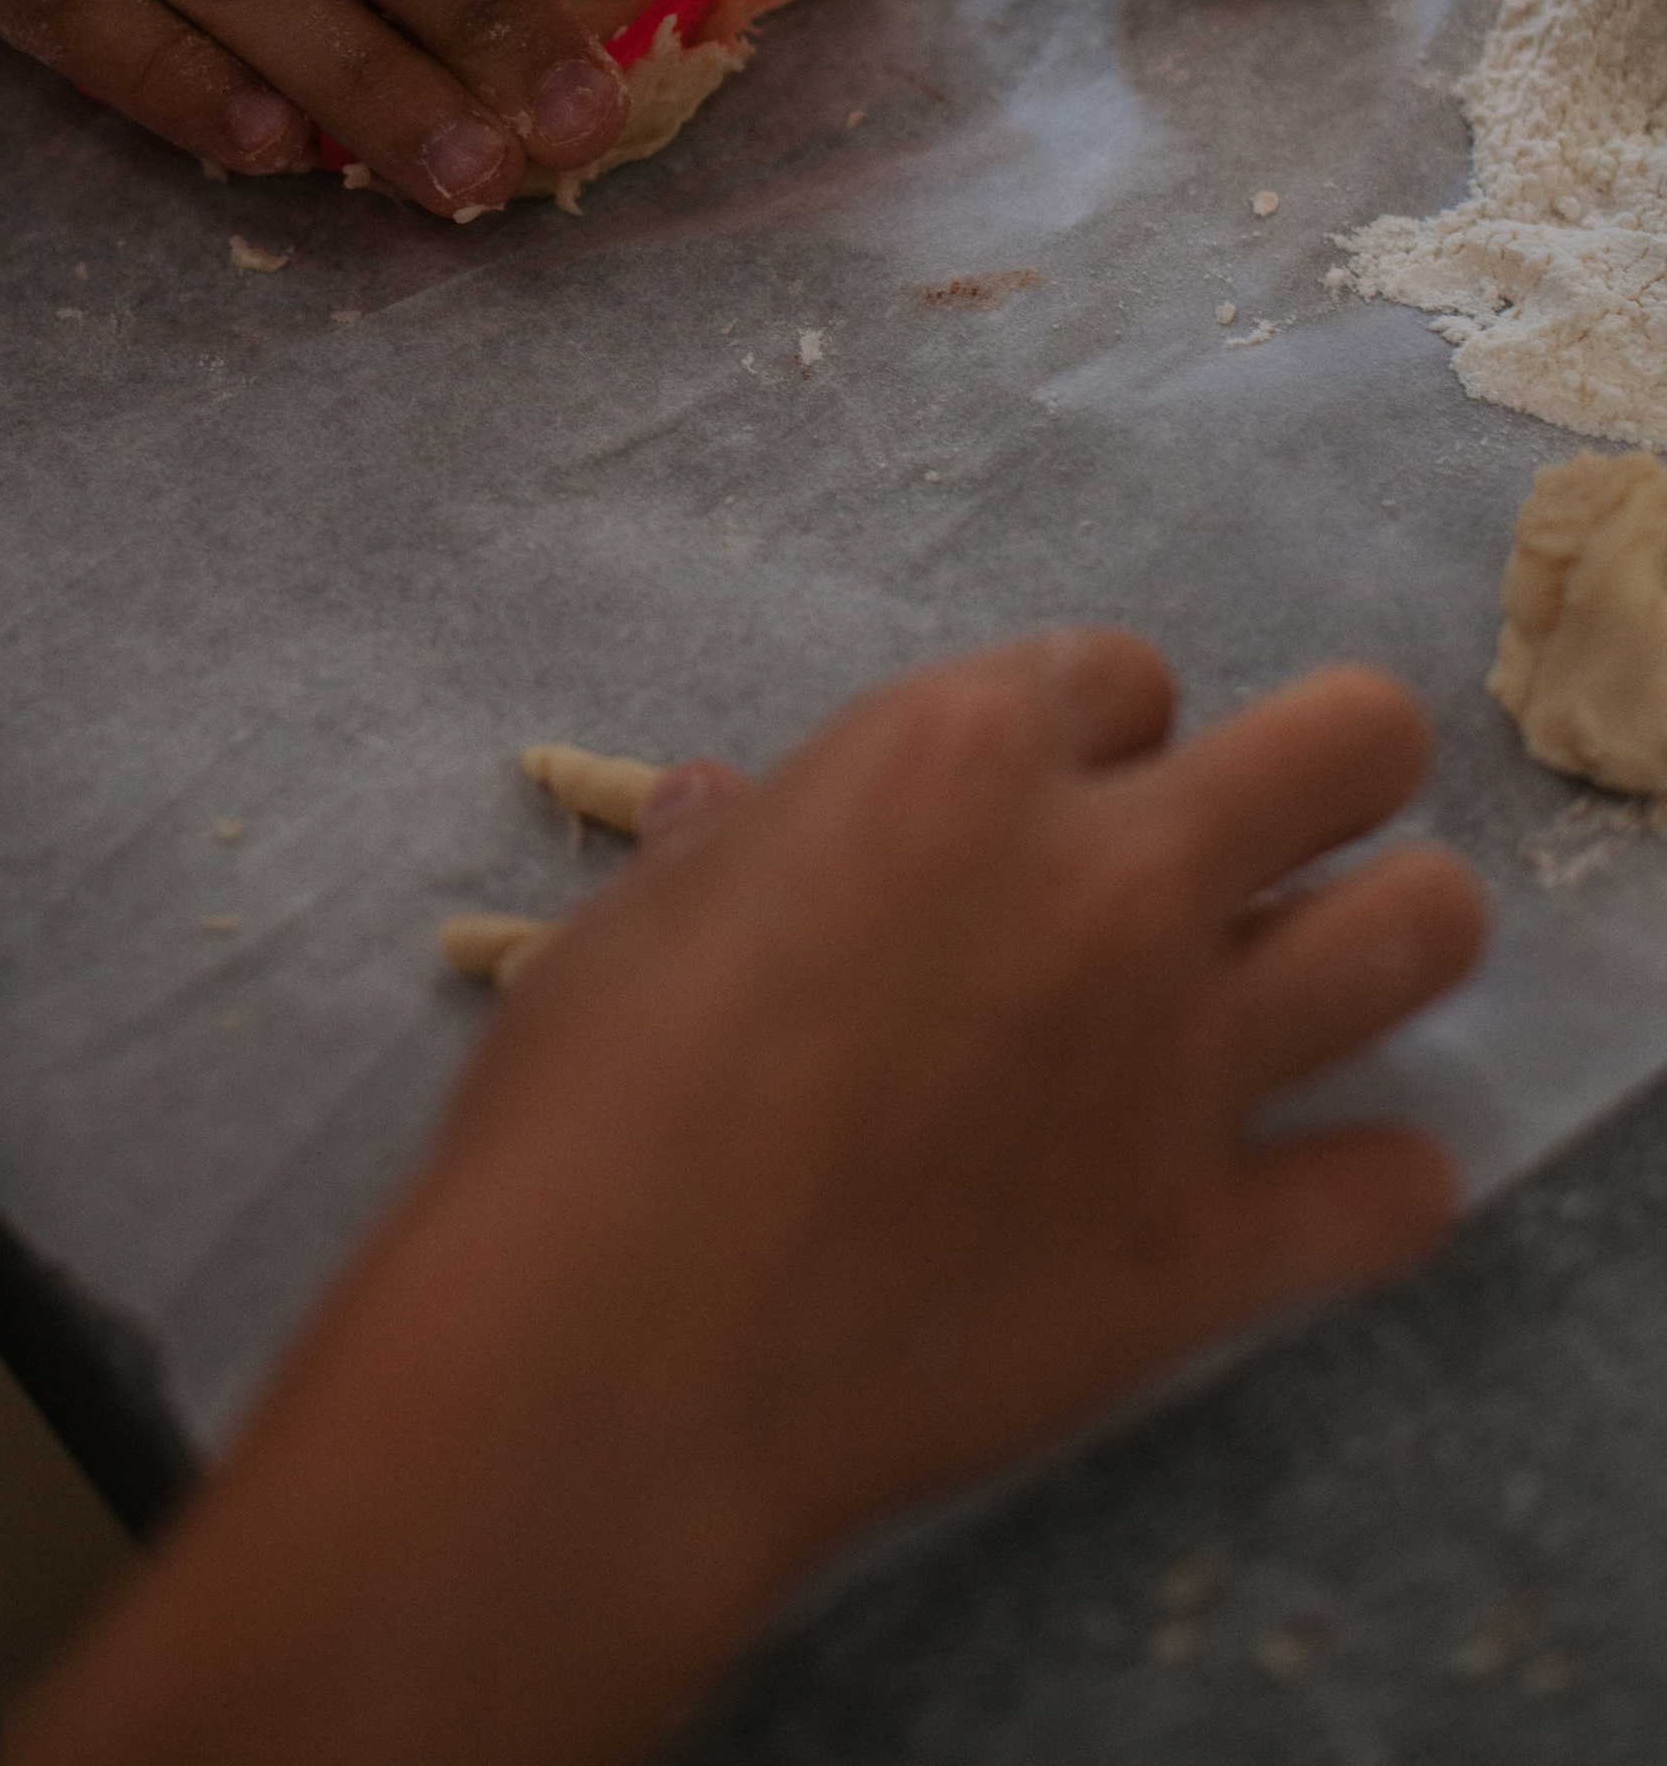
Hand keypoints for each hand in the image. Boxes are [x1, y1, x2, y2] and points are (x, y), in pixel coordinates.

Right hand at [13, 636, 1480, 1765]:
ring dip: (1385, 941)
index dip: (1095, 738)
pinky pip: (1398, 1189)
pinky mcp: (1211, 1243)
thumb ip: (734, 854)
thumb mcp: (643, 922)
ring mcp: (1183, 1058)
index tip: (1053, 806)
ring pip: (1425, 932)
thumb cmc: (591, 1098)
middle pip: (1353, 742)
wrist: (618, 1344)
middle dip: (1320, 775)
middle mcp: (1109, 874)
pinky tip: (1305, 1194)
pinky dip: (1369, 1188)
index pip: (1126, 673)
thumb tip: (721, 815)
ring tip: (1315, 986)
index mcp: (959, 753)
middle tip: (1253, 850)